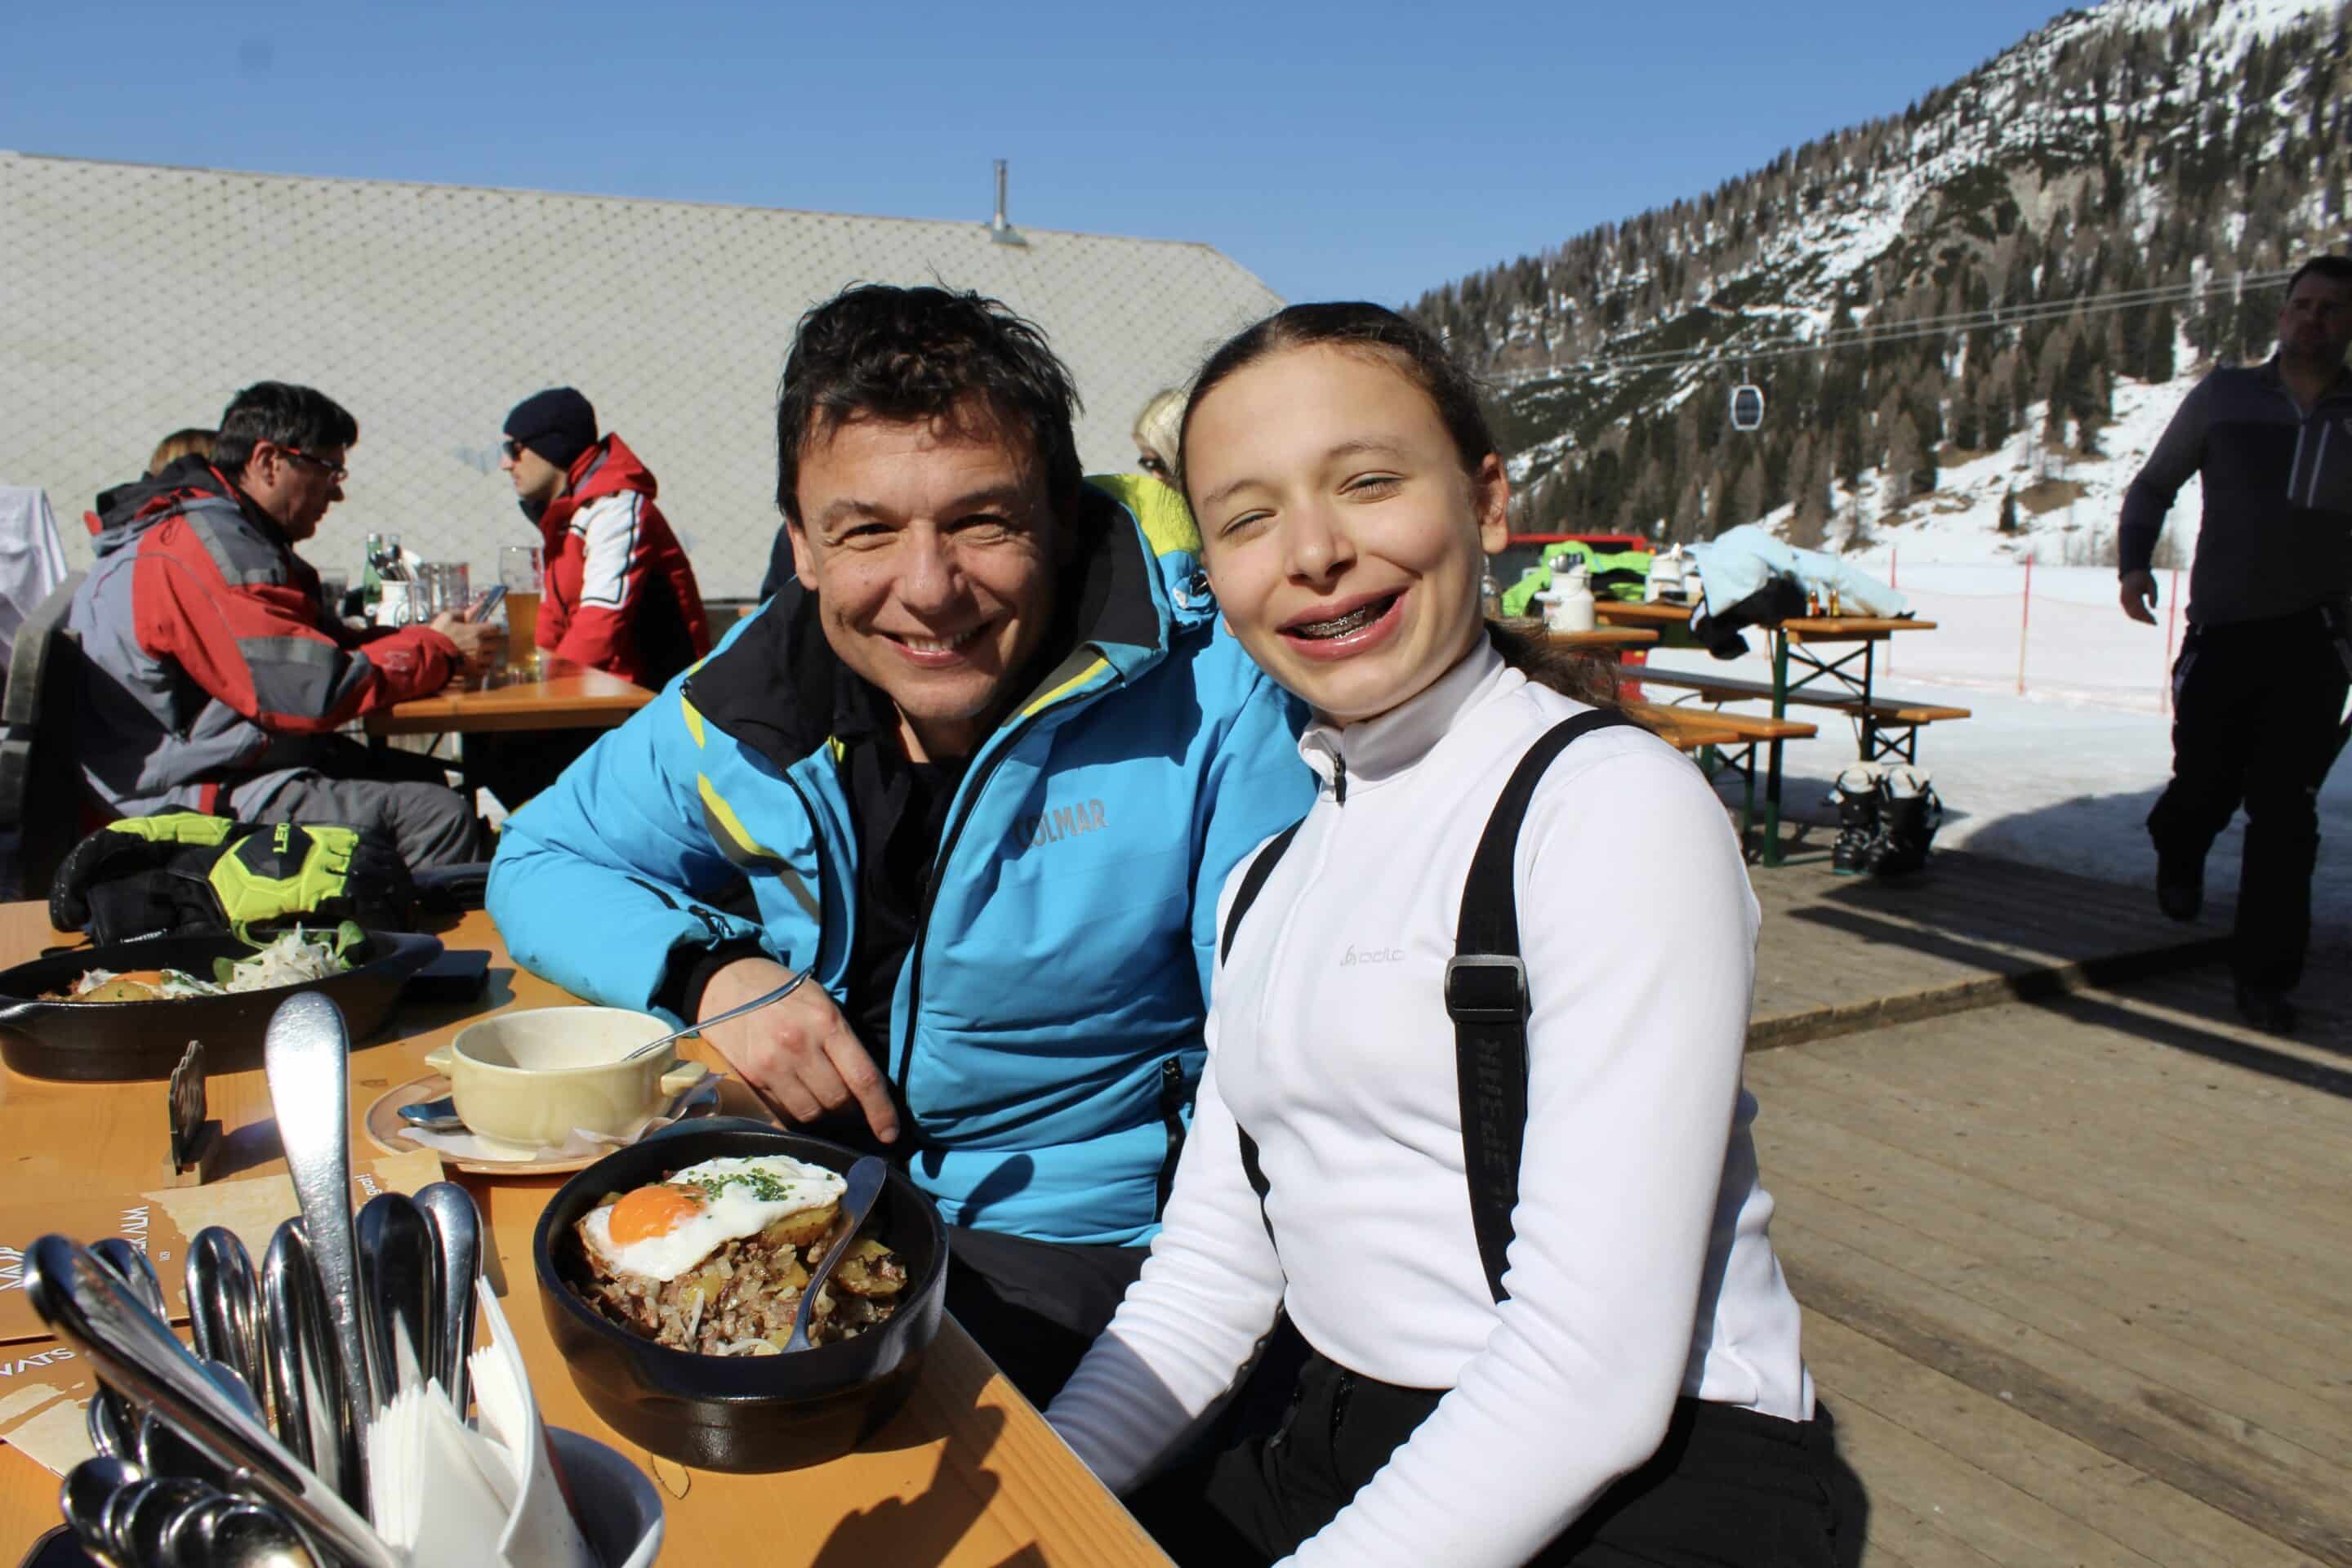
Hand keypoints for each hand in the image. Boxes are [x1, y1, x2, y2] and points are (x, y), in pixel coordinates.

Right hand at [428, 613, 499, 677]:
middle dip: (490, 641)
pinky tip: (476, 664)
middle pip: (495, 643)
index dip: (492, 628)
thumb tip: (474, 607)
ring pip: (491, 657)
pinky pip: (485, 670)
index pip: (495, 629)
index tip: (488, 628)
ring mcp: (478, 659)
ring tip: (479, 654)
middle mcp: (480, 645)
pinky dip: (483, 667)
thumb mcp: (447, 617)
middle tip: (483, 641)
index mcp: (476, 631)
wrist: (428, 654)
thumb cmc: (437, 634)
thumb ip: (461, 612)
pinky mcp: (473, 671)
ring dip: (487, 655)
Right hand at [699, 956, 898, 1142]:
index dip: (880, 1111)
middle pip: (837, 1101)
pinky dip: (794, 1112)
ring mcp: (772, 1065)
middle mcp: (800, 1046)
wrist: (726, 983)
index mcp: (827, 1022)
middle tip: (848, 1103)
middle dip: (849, 1110)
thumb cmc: (783, 992)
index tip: (890, 1134)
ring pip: (810, 1113)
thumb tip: (865, 1086)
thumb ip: (843, 1040)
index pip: (863, 1078)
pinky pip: (781, 1112)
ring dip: (821, 1113)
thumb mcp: (822, 1003)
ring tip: (820, 1098)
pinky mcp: (750, 1078)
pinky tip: (795, 1097)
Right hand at [2119, 571, 2158, 624]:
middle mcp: (2125, 598)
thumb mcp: (2152, 584)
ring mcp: (2123, 601)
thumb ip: (2154, 595)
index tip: (2155, 620)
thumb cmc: (2144, 578)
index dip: (2147, 615)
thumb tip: (2153, 608)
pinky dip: (2137, 617)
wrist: (2132, 574)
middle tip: (2155, 623)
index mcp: (2132, 592)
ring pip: (2131, 614)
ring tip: (2152, 621)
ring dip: (2141, 619)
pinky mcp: (2123, 603)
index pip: (2139, 607)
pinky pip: (2130, 612)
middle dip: (2145, 619)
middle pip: (2134, 613)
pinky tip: (2146, 619)